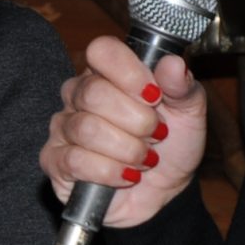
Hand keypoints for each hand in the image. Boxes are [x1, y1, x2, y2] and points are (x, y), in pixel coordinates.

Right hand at [40, 37, 205, 228]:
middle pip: (94, 92)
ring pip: (87, 129)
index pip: (102, 50)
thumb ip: (183, 88)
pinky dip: (111, 172)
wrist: (163, 194)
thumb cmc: (171, 147)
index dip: (128, 72)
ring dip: (127, 150)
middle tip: (156, 135)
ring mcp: (63, 126)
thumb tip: (174, 64)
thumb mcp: (189, 116)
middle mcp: (80, 94)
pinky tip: (126, 176)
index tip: (154, 95)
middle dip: (136, 121)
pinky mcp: (54, 160)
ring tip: (145, 159)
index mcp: (109, 72)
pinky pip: (75, 160)